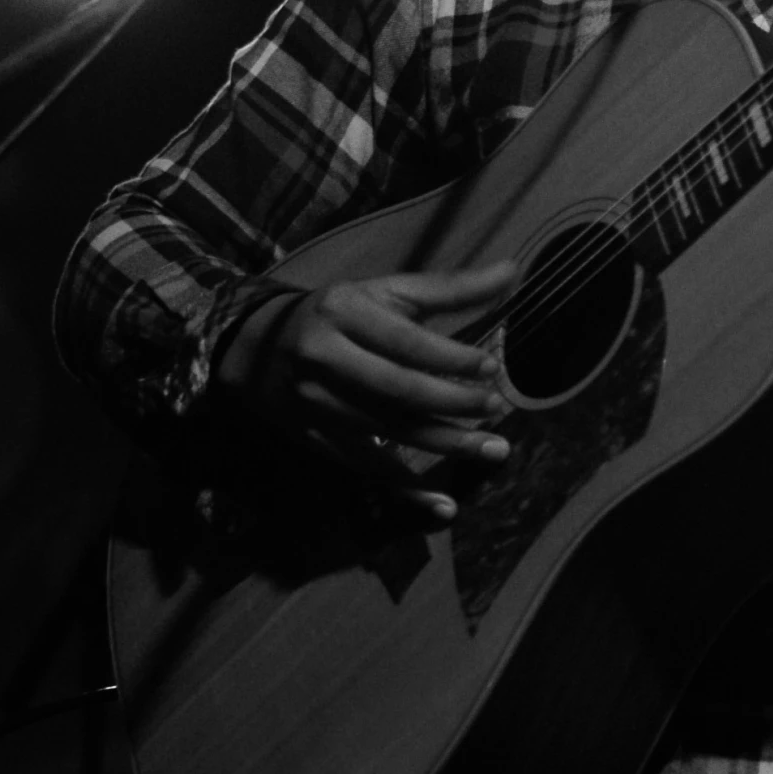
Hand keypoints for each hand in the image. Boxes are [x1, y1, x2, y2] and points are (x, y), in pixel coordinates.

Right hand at [217, 259, 519, 519]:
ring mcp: (315, 402)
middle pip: (396, 390)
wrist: (259, 346)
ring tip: (492, 450)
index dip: (451, 357)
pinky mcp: (313, 437)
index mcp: (343, 312)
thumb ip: (450, 287)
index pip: (405, 342)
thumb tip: (513, 270)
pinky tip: (443, 503)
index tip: (492, 369)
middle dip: (453, 404)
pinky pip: (366, 467)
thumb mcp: (386, 291)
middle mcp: (323, 357)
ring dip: (444, 445)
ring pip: (387, 431)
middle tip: (497, 410)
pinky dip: (406, 489)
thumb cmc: (342, 313)